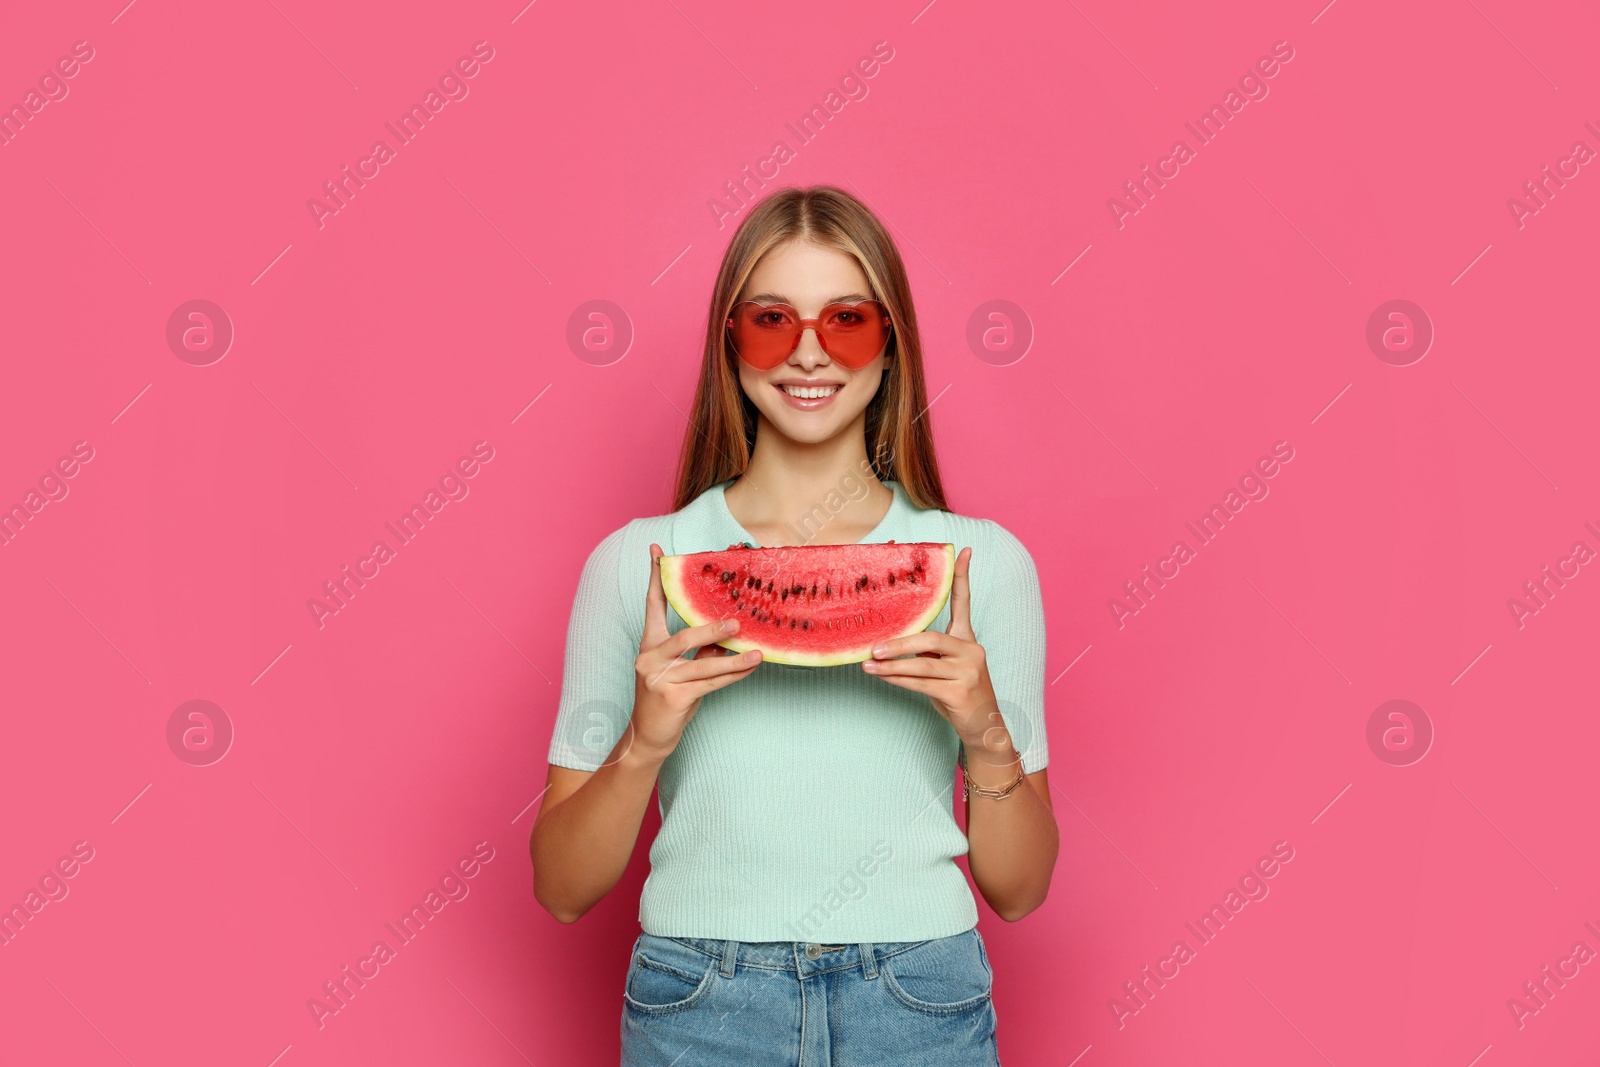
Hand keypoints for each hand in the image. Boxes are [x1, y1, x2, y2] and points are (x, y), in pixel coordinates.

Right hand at [629, 543, 761, 761]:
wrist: (648, 737)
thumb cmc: (668, 698)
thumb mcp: (682, 671)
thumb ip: (700, 651)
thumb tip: (730, 634)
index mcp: (649, 645)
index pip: (652, 605)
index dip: (656, 578)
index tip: (656, 550)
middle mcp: (650, 658)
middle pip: (684, 636)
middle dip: (712, 627)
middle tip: (737, 621)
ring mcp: (659, 678)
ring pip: (702, 663)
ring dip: (733, 658)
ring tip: (756, 651)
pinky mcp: (672, 697)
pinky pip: (709, 683)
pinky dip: (732, 676)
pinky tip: (749, 669)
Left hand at [862, 547, 1011, 759]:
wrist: (984, 727)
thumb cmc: (957, 693)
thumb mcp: (945, 668)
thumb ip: (927, 653)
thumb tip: (889, 643)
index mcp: (968, 639)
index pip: (964, 602)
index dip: (963, 576)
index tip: (964, 550)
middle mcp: (971, 650)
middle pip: (930, 638)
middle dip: (900, 643)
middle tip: (874, 646)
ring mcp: (968, 671)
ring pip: (921, 664)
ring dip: (891, 665)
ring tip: (868, 663)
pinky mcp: (960, 692)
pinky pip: (921, 683)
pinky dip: (898, 680)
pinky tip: (882, 676)